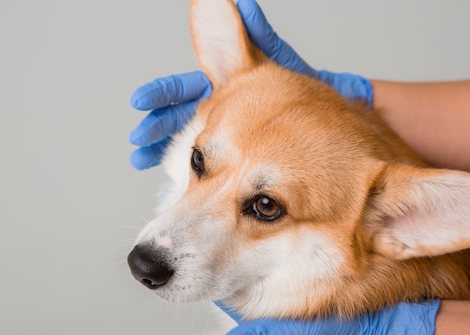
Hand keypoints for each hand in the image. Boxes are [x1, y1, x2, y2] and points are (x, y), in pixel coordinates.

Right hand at [130, 0, 372, 169]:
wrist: (331, 126)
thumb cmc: (307, 95)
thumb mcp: (280, 65)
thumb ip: (257, 38)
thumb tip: (242, 4)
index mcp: (226, 88)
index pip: (185, 89)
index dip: (162, 95)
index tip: (141, 102)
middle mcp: (220, 112)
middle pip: (177, 117)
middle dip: (156, 126)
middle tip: (138, 138)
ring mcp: (227, 138)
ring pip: (186, 144)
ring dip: (160, 151)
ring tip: (141, 159)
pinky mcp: (235, 160)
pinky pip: (205, 167)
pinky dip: (184, 174)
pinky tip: (171, 181)